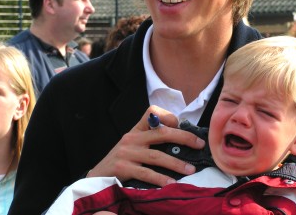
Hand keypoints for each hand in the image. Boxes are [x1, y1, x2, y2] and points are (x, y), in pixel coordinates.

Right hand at [87, 106, 204, 186]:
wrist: (96, 178)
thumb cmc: (122, 161)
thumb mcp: (134, 145)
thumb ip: (151, 140)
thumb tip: (182, 143)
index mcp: (136, 129)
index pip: (152, 112)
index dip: (168, 116)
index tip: (180, 125)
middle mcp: (131, 138)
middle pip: (162, 133)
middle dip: (184, 138)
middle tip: (199, 144)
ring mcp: (126, 153)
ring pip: (157, 156)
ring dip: (176, 163)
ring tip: (191, 170)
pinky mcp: (122, 168)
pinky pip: (146, 173)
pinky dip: (160, 179)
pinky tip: (171, 184)